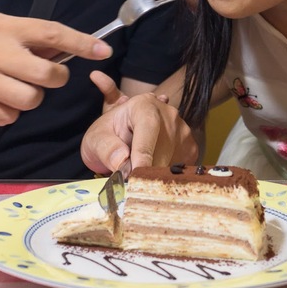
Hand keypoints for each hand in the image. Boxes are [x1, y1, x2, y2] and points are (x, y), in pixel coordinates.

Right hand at [0, 12, 111, 124]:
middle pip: (46, 75)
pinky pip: (8, 117)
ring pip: (30, 101)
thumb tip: (64, 49)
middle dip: (54, 79)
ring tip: (14, 86)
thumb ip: (28, 35)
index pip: (51, 33)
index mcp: (5, 29)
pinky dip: (9, 111)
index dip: (81, 43)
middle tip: (45, 75)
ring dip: (30, 97)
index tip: (103, 50)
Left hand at [81, 89, 198, 173]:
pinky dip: (163, 177)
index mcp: (143, 105)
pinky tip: (151, 168)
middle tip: (126, 182)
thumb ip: (106, 148)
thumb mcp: (96, 139)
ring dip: (152, 176)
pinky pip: (180, 169)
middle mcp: (168, 113)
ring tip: (136, 170)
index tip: (134, 175)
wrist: (123, 136)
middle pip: (161, 150)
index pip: (148, 127)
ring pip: (172, 163)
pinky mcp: (190, 147)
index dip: (142, 152)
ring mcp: (182, 130)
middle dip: (143, 171)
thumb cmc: (108, 136)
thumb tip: (122, 162)